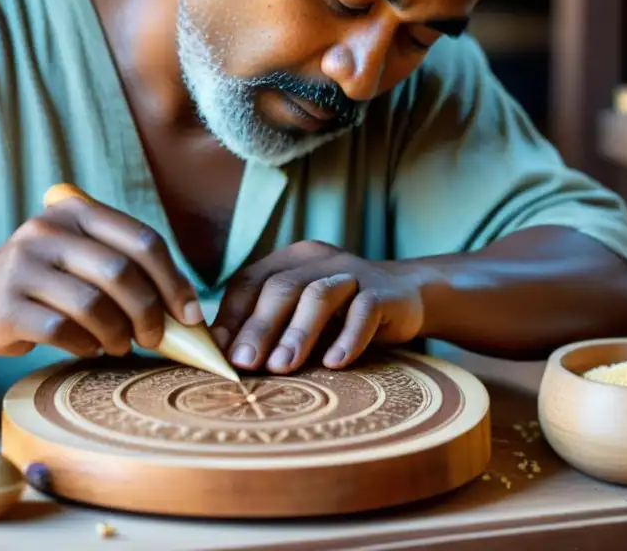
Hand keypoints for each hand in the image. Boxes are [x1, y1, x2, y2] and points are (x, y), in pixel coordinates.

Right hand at [0, 191, 202, 357]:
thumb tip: (189, 310)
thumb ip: (128, 269)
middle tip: (155, 338)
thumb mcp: (82, 257)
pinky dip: (86, 345)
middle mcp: (48, 230)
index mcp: (77, 211)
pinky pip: (62, 331)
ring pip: (92, 304)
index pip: (142, 240)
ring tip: (121, 345)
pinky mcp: (5, 304)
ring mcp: (22, 265)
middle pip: (120, 272)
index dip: (174, 280)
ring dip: (118, 334)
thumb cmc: (47, 282)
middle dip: (148, 312)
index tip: (190, 315)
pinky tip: (89, 348)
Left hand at [211, 241, 424, 373]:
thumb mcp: (300, 316)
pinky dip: (348, 338)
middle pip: (281, 288)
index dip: (232, 317)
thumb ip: (268, 328)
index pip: (250, 282)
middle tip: (244, 364)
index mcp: (289, 261)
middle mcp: (318, 260)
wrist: (406, 296)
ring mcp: (352, 273)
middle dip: (260, 328)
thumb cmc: (340, 314)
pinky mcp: (383, 293)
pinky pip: (364, 311)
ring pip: (318, 296)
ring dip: (297, 333)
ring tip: (282, 366)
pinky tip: (335, 363)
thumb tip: (223, 359)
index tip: (219, 354)